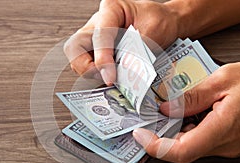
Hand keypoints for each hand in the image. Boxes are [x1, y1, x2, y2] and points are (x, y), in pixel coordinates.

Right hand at [64, 0, 179, 84]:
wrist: (164, 22)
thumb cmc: (159, 20)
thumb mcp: (154, 30)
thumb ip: (136, 50)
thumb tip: (123, 71)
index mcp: (111, 9)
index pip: (100, 36)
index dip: (102, 58)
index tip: (110, 77)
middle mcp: (97, 23)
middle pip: (74, 46)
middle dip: (85, 66)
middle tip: (104, 77)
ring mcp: (94, 38)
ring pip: (77, 58)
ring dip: (90, 72)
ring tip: (111, 77)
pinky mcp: (97, 51)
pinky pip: (87, 65)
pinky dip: (96, 75)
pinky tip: (111, 77)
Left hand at [133, 62, 239, 162]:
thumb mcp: (222, 78)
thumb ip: (191, 96)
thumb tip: (166, 108)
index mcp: (224, 127)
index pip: (182, 151)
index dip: (156, 147)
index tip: (141, 135)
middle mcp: (226, 143)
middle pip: (182, 149)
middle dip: (162, 134)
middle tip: (151, 116)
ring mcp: (229, 146)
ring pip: (191, 145)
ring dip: (176, 129)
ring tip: (173, 109)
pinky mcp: (229, 142)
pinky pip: (202, 141)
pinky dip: (189, 128)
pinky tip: (190, 112)